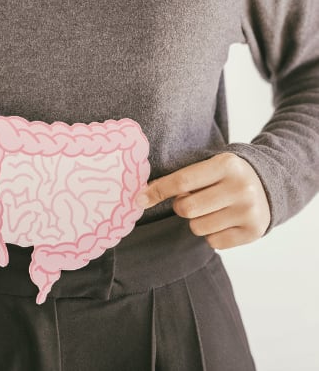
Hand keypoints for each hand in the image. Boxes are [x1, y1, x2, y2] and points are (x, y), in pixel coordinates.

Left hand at [134, 152, 270, 248]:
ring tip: (212, 209)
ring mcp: (249, 211)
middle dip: (181, 206)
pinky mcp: (254, 232)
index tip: (139, 199)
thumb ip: (182, 177)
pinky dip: (212, 234)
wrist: (268, 184)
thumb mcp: (210, 166)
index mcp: (226, 164)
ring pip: (197, 227)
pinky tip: (224, 220)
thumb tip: (143, 195)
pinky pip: (213, 242)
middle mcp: (240, 187)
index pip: (181, 181)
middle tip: (192, 200)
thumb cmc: (226, 175)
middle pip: (186, 208)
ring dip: (197, 221)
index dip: (157, 191)